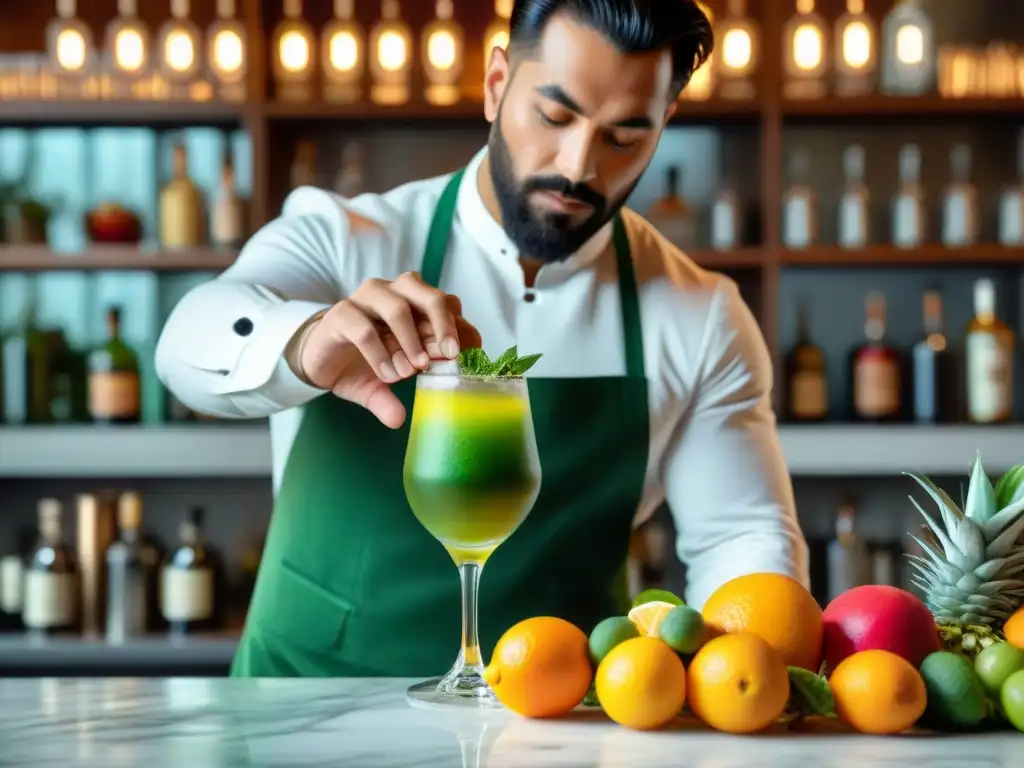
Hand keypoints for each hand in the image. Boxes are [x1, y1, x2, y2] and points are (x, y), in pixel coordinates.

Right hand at [297, 272, 481, 427]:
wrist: (319, 358)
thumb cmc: (361, 363)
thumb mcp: (388, 380)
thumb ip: (401, 392)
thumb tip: (401, 420)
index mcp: (414, 302)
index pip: (447, 306)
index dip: (459, 330)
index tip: (463, 357)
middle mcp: (394, 293)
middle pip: (428, 295)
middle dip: (443, 325)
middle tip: (449, 355)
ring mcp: (366, 300)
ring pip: (398, 307)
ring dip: (410, 340)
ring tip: (412, 370)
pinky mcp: (341, 313)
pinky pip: (365, 330)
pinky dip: (380, 354)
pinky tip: (386, 375)